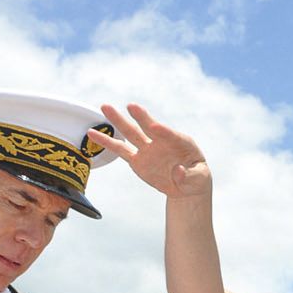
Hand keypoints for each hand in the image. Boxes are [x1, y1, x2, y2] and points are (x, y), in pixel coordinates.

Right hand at [94, 103, 213, 199]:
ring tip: (105, 107)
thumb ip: (189, 176)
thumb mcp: (199, 179)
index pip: (170, 134)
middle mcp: (162, 142)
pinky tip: (93, 133)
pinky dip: (107, 142)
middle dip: (140, 117)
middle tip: (131, 106)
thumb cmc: (196, 179)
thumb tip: (177, 171)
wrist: (186, 187)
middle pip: (149, 127)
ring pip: (131, 134)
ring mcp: (148, 150)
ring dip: (119, 121)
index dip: (162, 130)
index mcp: (181, 142)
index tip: (154, 126)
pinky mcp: (137, 160)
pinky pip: (120, 150)